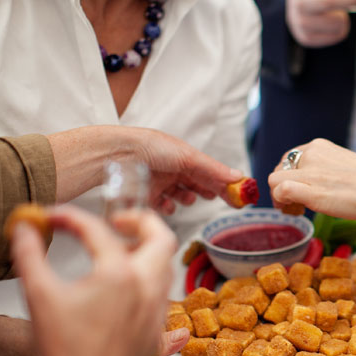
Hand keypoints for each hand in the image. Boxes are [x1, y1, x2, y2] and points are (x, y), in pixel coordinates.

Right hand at [10, 205, 176, 355]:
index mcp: (119, 275)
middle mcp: (147, 288)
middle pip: (161, 236)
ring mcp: (157, 308)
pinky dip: (151, 274)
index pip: (98, 230)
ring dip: (149, 247)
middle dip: (140, 219)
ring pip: (167, 263)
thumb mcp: (39, 296)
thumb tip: (24, 228)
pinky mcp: (157, 327)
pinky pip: (164, 289)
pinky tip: (128, 283)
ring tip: (122, 247)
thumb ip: (29, 255)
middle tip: (117, 220)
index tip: (54, 218)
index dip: (72, 218)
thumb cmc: (65, 354)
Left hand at [48, 125, 244, 214]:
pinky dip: (166, 208)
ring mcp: (159, 182)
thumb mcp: (188, 157)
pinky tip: (167, 206)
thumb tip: (239, 177)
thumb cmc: (151, 147)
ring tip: (187, 199)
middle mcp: (173, 170)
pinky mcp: (145, 195)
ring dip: (185, 199)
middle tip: (215, 200)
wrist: (116, 154)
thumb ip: (213, 170)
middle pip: (196, 185)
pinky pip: (160, 206)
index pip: (210, 173)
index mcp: (184, 157)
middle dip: (206, 192)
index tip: (236, 198)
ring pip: (178, 196)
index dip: (223, 185)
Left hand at [268, 138, 355, 229]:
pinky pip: (280, 190)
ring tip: (292, 208)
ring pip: (275, 178)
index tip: (297, 188)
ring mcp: (309, 172)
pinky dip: (280, 201)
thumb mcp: (344, 166)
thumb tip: (319, 182)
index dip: (290, 174)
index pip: (291, 157)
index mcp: (320, 146)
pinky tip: (294, 210)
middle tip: (292, 202)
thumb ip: (326, 169)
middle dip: (281, 184)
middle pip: (280, 167)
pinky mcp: (310, 190)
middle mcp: (311, 154)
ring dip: (278, 195)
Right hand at [286, 0, 355, 47]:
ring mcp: (300, 21)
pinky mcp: (306, 38)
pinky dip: (342, 30)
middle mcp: (298, 1)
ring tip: (342, 14)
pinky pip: (335, 36)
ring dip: (346, 18)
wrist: (294, 13)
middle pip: (328, 0)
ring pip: (335, 22)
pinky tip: (334, 24)